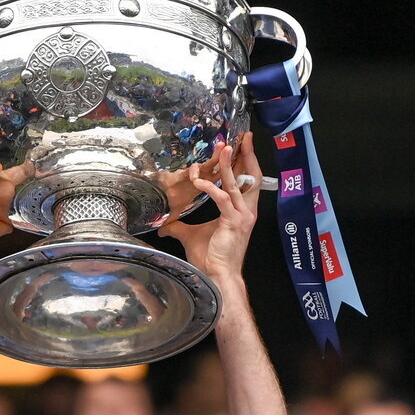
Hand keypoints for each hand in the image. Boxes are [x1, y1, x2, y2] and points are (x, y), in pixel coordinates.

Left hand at [157, 133, 261, 279]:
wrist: (217, 277)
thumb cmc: (210, 259)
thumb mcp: (191, 236)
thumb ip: (179, 227)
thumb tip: (164, 225)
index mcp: (242, 211)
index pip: (247, 181)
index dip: (245, 163)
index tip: (240, 146)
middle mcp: (246, 211)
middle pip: (250, 176)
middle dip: (246, 155)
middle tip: (242, 137)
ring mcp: (242, 216)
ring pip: (236, 183)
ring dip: (227, 165)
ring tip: (222, 148)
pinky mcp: (234, 222)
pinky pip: (222, 199)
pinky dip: (210, 188)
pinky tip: (197, 181)